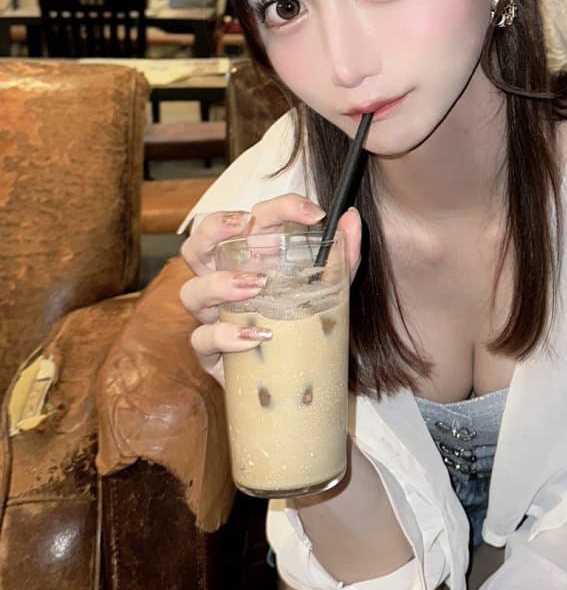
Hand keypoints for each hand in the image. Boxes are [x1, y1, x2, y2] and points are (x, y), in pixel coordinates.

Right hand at [179, 198, 361, 382]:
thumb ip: (342, 256)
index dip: (277, 208)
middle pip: (198, 245)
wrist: (299, 382)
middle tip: (245, 225)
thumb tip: (352, 218)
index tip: (315, 214)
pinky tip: (255, 336)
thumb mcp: (329, 290)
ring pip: (191, 291)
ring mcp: (212, 318)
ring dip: (220, 284)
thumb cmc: (303, 327)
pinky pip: (202, 340)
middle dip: (214, 227)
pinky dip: (225, 335)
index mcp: (249, 261)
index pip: (249, 222)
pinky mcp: (210, 353)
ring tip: (255, 287)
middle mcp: (224, 283)